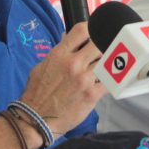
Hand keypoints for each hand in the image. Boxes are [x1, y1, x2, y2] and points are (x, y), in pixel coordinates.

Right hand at [20, 22, 106, 136]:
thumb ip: (58, 53)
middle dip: (102, 46)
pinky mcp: (92, 94)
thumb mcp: (41, 66)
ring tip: (108, 66)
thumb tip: (67, 40)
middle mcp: (73, 63)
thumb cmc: (36, 94)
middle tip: (102, 53)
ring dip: (109, 63)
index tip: (94, 35)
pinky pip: (110, 81)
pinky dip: (112, 80)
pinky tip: (110, 81)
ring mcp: (84, 78)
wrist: (36, 119)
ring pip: (107, 60)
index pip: (82, 30)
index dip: (92, 29)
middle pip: (99, 43)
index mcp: (60, 54)